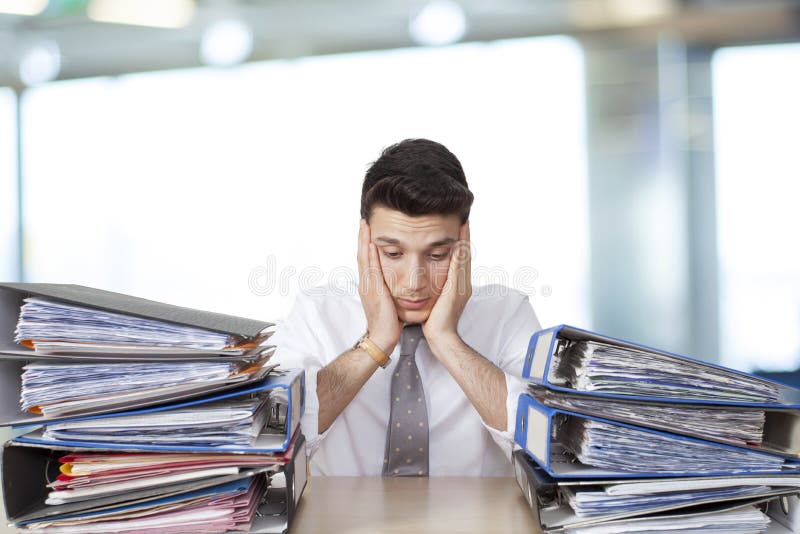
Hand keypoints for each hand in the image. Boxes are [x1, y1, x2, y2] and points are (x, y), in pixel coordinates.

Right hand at [357, 218, 401, 353]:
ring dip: (364, 240)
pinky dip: (370, 254)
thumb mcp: (387, 301)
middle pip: (362, 254)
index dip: (366, 243)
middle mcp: (365, 283)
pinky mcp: (373, 290)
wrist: (382, 337)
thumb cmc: (388, 322)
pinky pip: (370, 268)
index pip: (366, 259)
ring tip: (365, 225)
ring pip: (364, 258)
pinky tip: (372, 243)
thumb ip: (388, 289)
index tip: (368, 229)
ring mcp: (367, 286)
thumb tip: (395, 282)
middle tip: (364, 220)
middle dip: (362, 237)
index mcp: (369, 285)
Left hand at [422, 220, 470, 345]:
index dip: (461, 244)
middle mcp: (464, 284)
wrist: (442, 338)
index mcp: (459, 286)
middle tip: (465, 220)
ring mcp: (462, 287)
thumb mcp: (437, 301)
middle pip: (466, 256)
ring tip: (463, 223)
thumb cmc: (436, 323)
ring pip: (464, 258)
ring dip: (464, 240)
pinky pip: (458, 267)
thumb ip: (437, 289)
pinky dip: (459, 253)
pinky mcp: (456, 290)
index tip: (459, 228)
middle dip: (465, 237)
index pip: (461, 260)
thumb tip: (430, 280)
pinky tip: (457, 242)